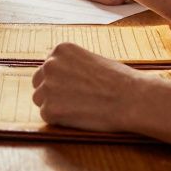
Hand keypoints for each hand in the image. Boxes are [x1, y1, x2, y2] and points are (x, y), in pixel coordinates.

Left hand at [31, 43, 145, 131]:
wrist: (132, 99)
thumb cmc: (119, 80)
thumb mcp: (92, 60)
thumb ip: (71, 66)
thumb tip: (60, 78)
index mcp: (60, 50)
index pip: (48, 67)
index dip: (60, 80)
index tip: (73, 88)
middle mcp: (50, 64)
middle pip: (39, 82)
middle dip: (52, 92)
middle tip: (73, 101)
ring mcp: (48, 87)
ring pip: (40, 100)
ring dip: (54, 106)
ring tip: (78, 108)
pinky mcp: (50, 109)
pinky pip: (47, 116)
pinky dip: (60, 119)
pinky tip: (79, 116)